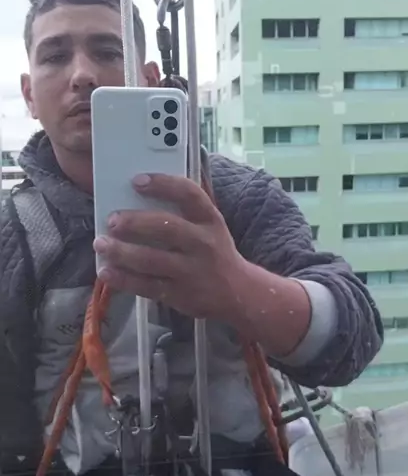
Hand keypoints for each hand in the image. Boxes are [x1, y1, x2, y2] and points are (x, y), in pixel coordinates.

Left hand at [94, 173, 245, 319]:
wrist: (238, 292)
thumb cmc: (214, 251)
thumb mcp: (209, 226)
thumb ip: (184, 210)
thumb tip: (140, 193)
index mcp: (210, 220)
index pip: (189, 194)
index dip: (163, 184)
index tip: (137, 180)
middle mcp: (203, 243)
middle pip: (166, 227)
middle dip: (134, 222)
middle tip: (111, 220)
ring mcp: (191, 271)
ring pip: (151, 260)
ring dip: (121, 252)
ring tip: (100, 244)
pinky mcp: (180, 295)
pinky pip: (146, 286)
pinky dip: (123, 279)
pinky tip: (106, 271)